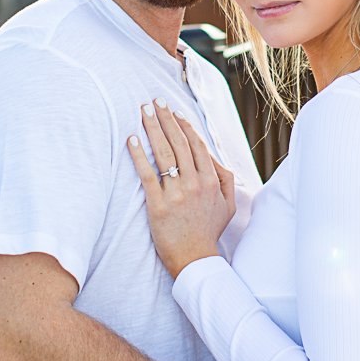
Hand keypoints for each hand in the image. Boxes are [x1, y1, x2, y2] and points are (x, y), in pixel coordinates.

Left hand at [128, 99, 231, 277]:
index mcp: (212, 181)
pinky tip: (132, 139)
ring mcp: (177, 193)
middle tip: (154, 101)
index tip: (174, 112)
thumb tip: (213, 156)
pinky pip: (147, 174)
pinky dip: (138, 155)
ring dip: (153, 128)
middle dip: (166, 119)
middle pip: (179, 143)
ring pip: (164, 153)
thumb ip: (225, 178)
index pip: (197, 145)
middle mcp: (195, 183)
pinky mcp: (158, 204)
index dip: (184, 126)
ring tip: (143, 111)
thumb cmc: (208, 231)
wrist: (195, 259)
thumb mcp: (228, 205)